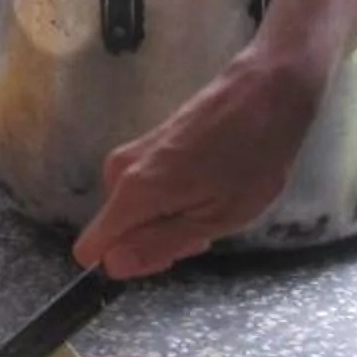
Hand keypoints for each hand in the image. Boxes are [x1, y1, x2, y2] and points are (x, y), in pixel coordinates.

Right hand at [73, 46, 325, 277]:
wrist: (266, 91)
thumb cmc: (252, 157)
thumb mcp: (216, 217)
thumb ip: (159, 244)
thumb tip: (111, 265)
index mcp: (133, 191)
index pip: (90, 248)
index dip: (126, 263)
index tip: (168, 255)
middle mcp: (118, 170)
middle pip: (117, 232)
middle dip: (156, 240)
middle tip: (206, 226)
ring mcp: (130, 154)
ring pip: (133, 212)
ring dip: (169, 219)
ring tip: (215, 203)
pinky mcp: (145, 144)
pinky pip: (144, 192)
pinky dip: (173, 199)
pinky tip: (210, 186)